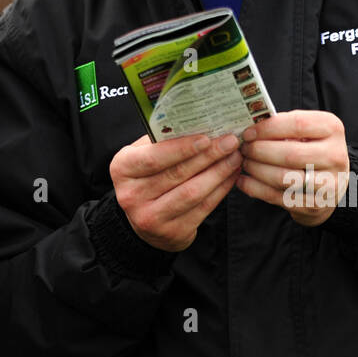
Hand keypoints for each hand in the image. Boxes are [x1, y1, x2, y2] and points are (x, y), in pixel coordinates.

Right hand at [109, 132, 242, 251]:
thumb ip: (162, 141)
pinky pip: (203, 208)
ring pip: (192, 192)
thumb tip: (198, 123)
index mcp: (122, 169)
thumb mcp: (142, 155)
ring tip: (235, 157)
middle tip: (230, 142)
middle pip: (177, 173)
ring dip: (218, 173)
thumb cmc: (147, 177)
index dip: (182, 148)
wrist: (144, 219)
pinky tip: (231, 176)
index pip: (153, 157)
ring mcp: (150, 217)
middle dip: (208, 156)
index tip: (207, 137)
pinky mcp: (172, 233)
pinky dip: (221, 190)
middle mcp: (132, 195)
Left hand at [236, 110, 349, 227]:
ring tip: (244, 163)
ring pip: (284, 178)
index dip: (268, 128)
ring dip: (257, 170)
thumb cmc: (310, 148)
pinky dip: (256, 189)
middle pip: (290, 154)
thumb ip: (283, 125)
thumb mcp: (305, 130)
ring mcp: (329, 183)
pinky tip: (243, 181)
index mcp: (332, 129)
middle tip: (243, 149)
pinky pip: (279, 197)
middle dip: (259, 151)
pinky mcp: (316, 205)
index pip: (298, 124)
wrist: (331, 182)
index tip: (248, 132)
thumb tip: (249, 126)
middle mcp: (335, 156)